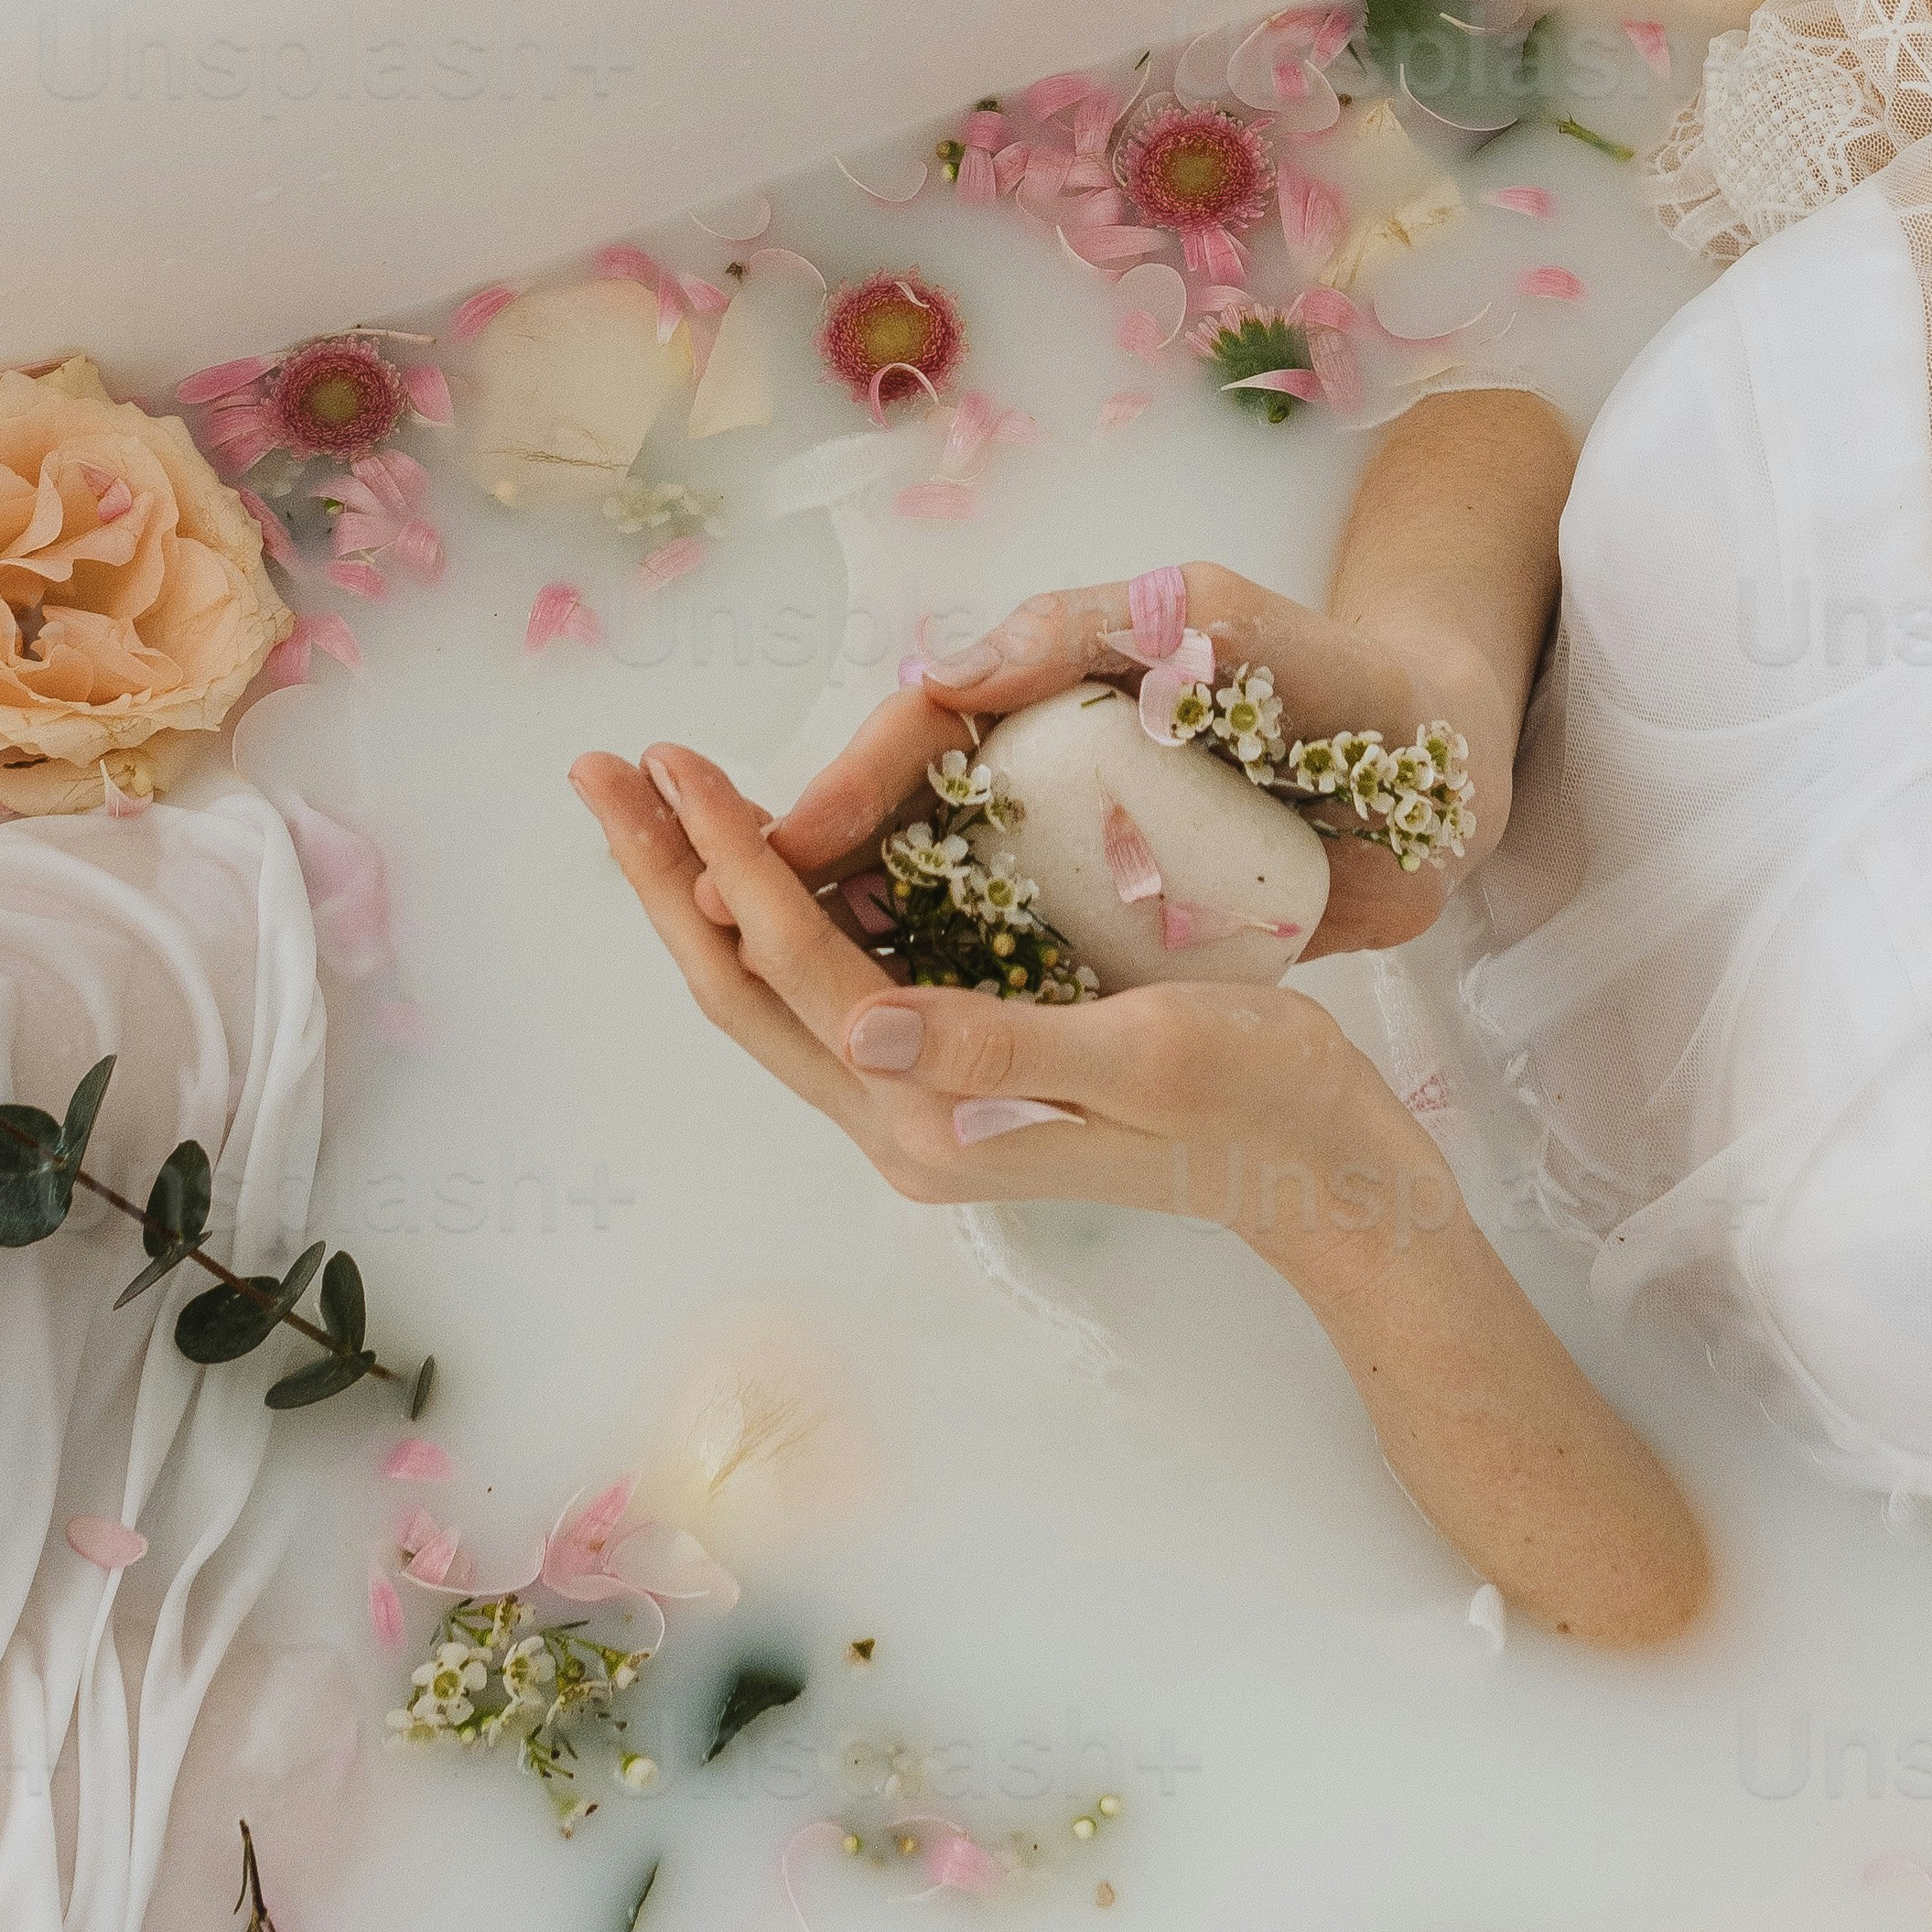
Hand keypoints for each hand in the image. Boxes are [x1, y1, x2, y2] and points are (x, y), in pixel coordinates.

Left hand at [572, 744, 1450, 1264]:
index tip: (670, 759)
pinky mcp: (958, 1083)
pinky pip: (837, 988)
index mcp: (936, 1113)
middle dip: (666, 874)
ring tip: (663, 796)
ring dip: (712, 891)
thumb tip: (856, 1024)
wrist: (1328, 1172)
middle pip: (745, 985)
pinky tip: (786, 850)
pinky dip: (788, 909)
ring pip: (779, 988)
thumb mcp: (1147, 1051)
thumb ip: (995, 1044)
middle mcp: (906, 1120)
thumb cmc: (1260, 1097)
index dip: (723, 856)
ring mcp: (926, 1107)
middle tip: (603, 770)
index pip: (790, 963)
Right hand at [760, 550, 1492, 963]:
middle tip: (723, 919)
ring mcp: (1081, 858)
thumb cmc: (1340, 679)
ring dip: (861, 946)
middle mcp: (1045, 776)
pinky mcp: (1127, 931)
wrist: (1450, 773)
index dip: (840, 794)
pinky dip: (958, 1001)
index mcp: (1046, 690)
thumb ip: (1090, 630)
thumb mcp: (1216, 621)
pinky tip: (907, 1049)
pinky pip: (1019, 968)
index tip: (773, 849)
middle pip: (898, 826)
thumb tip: (946, 676)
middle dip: (806, 868)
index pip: (913, 742)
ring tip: (785, 1000)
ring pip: (939, 907)